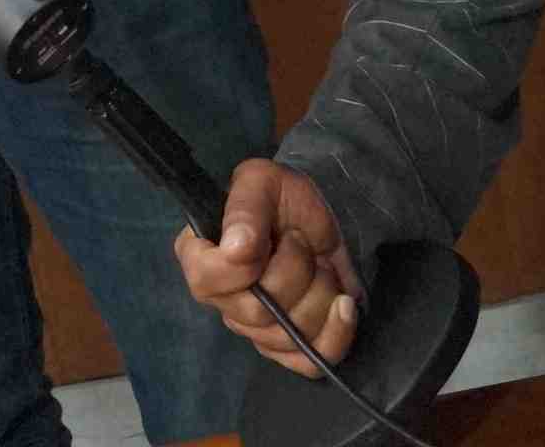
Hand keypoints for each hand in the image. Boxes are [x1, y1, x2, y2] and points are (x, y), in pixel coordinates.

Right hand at [174, 159, 361, 376]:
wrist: (323, 217)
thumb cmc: (282, 197)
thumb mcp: (260, 182)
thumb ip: (244, 209)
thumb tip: (236, 250)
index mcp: (201, 257)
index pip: (205, 280)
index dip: (241, 268)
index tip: (269, 242)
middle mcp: (222, 299)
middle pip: (258, 313)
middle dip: (296, 272)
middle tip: (301, 243)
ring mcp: (255, 329)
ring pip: (289, 335)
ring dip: (320, 293)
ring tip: (319, 265)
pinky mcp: (288, 347)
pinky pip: (309, 361)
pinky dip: (336, 333)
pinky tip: (343, 303)